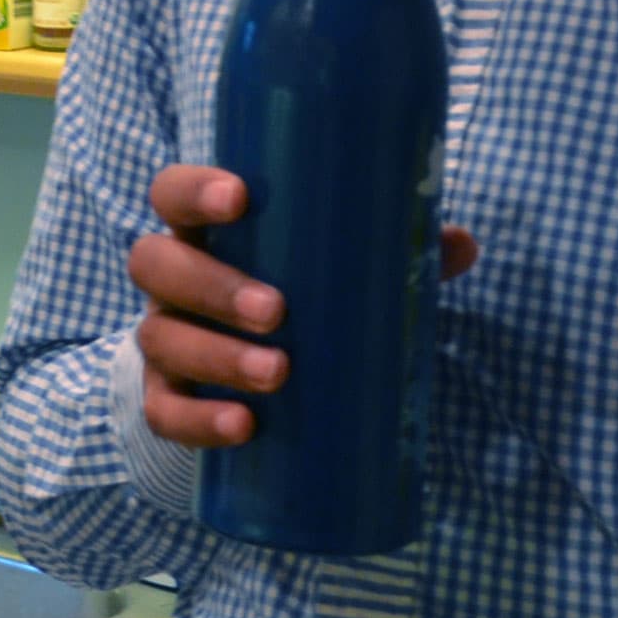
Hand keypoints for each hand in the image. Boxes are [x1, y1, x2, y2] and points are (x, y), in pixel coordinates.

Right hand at [129, 164, 477, 447]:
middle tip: (277, 309)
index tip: (241, 196)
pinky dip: (200, 421)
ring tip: (278, 372)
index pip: (172, 194)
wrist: (247, 376)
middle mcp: (170, 282)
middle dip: (214, 285)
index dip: (193, 189)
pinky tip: (243, 427)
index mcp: (203, 232)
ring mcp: (163, 341)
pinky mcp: (167, 399)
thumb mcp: (336, 269)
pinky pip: (164, 413)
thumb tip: (460, 245)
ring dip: (217, 356)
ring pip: (162, 340)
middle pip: (157, 265)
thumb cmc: (297, 297)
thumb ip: (395, 253)